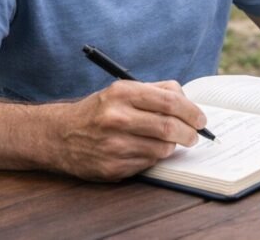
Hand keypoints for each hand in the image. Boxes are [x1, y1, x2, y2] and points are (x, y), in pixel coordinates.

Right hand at [52, 80, 206, 180]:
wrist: (59, 135)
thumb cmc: (99, 111)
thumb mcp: (122, 90)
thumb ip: (157, 91)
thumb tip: (189, 102)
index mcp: (122, 94)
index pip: (170, 102)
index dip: (191, 112)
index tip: (201, 119)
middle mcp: (116, 118)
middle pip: (169, 128)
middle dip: (189, 133)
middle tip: (194, 135)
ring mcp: (113, 145)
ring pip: (162, 149)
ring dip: (171, 146)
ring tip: (167, 141)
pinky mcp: (112, 168)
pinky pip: (148, 164)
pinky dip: (153, 157)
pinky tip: (145, 150)